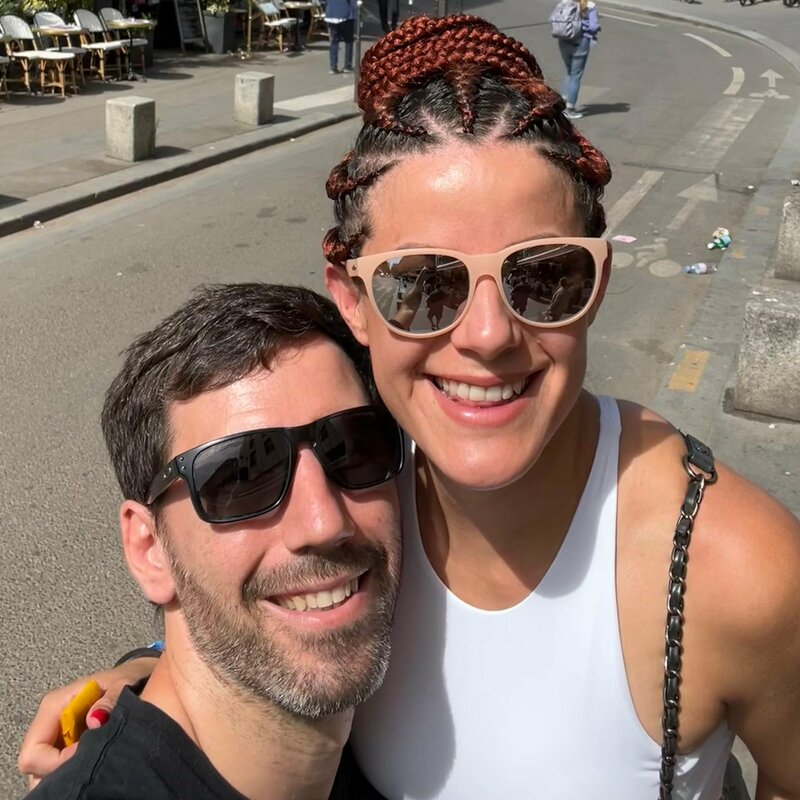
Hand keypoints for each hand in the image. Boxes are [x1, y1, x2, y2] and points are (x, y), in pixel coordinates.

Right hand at [18, 657, 157, 788]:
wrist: (135, 677)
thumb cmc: (127, 679)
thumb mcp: (123, 683)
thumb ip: (109, 700)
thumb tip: (94, 721)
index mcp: (53, 706)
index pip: (33, 752)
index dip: (57, 762)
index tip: (86, 754)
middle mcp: (48, 722)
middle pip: (35, 765)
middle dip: (59, 771)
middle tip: (92, 761)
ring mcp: (54, 735)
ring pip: (44, 770)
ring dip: (66, 770)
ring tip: (95, 757)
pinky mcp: (64, 744)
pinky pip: (57, 767)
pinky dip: (73, 768)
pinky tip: (94, 756)